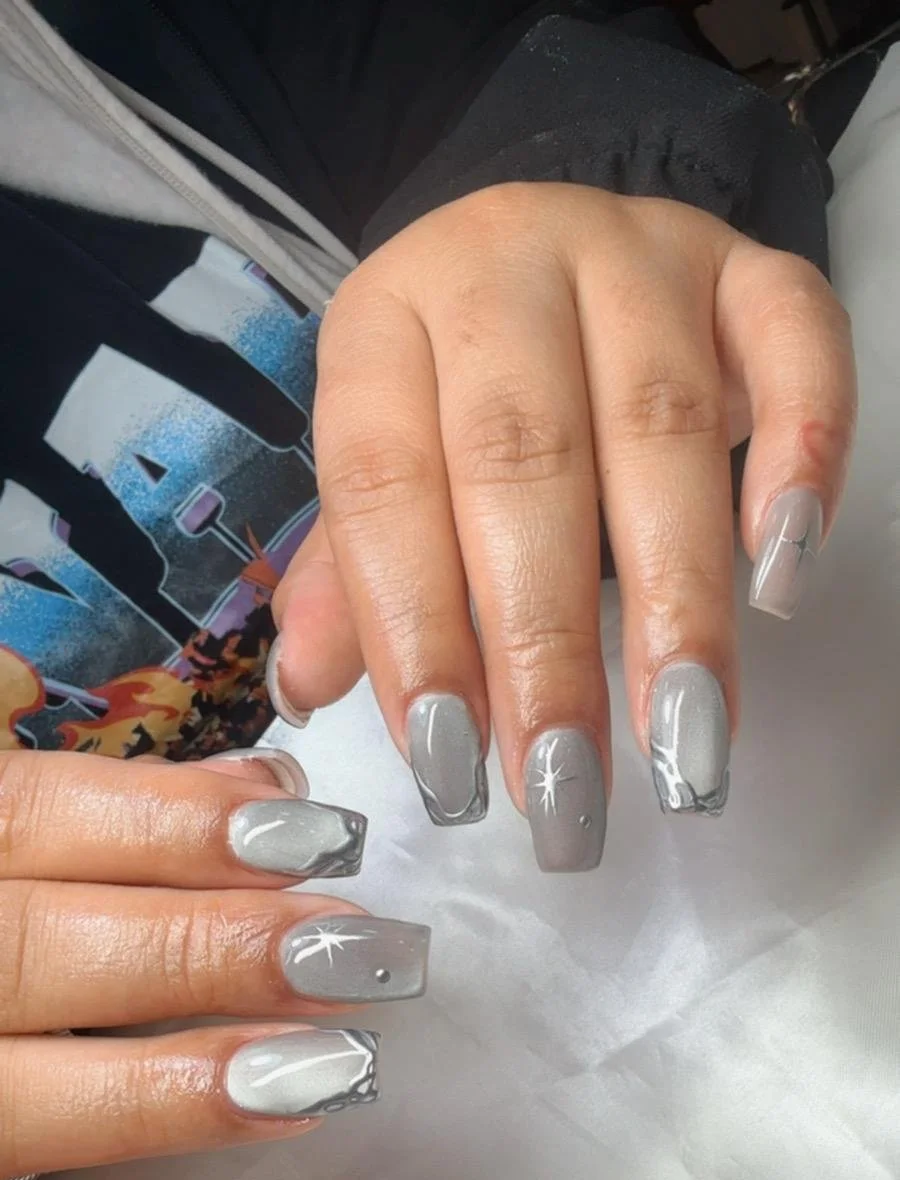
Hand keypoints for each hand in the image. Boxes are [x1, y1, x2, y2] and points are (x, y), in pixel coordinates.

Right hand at [0, 748, 428, 1179]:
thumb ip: (45, 797)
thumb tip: (178, 752)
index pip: (33, 821)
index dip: (173, 825)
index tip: (317, 831)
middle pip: (39, 951)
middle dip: (207, 950)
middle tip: (363, 952)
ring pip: (8, 1099)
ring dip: (162, 1090)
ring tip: (326, 1072)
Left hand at [272, 184, 854, 862]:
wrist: (554, 256)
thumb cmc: (457, 396)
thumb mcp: (388, 472)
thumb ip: (353, 576)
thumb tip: (303, 689)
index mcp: (384, 324)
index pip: (384, 485)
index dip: (417, 632)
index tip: (450, 768)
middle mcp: (502, 264)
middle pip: (524, 462)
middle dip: (547, 645)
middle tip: (569, 786)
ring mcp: (635, 252)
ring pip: (661, 423)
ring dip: (677, 598)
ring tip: (684, 737)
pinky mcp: (748, 264)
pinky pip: (795, 340)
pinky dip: (803, 457)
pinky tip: (782, 581)